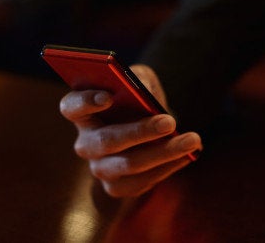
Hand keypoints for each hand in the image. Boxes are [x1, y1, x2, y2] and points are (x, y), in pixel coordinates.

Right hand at [59, 64, 202, 197]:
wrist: (150, 124)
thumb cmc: (140, 96)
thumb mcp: (141, 79)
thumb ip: (138, 79)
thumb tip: (143, 91)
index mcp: (82, 112)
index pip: (71, 107)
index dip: (86, 102)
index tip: (109, 97)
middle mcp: (86, 143)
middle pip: (105, 141)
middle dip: (140, 132)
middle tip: (170, 121)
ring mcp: (99, 167)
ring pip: (128, 165)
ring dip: (163, 153)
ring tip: (193, 140)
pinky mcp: (117, 186)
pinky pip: (141, 183)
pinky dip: (167, 168)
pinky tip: (189, 154)